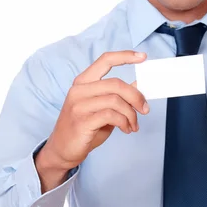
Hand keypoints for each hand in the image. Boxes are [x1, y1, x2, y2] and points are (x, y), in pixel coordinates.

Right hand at [37, 51, 148, 175]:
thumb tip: (139, 84)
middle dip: (136, 97)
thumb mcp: (102, 107)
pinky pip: (111, 116)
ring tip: (133, 124)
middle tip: (145, 109)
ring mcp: (79, 105)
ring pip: (115, 100)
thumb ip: (117, 95)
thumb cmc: (84, 126)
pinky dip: (124, 122)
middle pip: (116, 83)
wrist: (62, 149)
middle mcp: (79, 90)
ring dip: (131, 114)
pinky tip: (126, 129)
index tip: (143, 57)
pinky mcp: (82, 121)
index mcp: (84, 81)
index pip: (105, 60)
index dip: (125, 56)